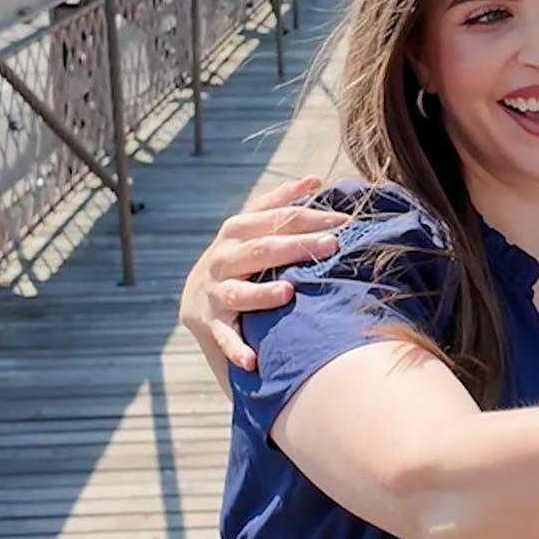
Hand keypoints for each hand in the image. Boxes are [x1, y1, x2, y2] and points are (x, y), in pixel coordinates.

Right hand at [179, 176, 348, 371]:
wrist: (196, 298)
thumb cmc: (238, 257)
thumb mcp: (252, 227)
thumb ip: (280, 202)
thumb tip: (314, 179)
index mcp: (237, 230)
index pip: (276, 219)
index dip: (309, 217)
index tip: (343, 221)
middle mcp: (223, 258)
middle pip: (262, 250)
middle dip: (296, 246)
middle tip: (331, 245)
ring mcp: (216, 292)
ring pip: (239, 292)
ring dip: (262, 294)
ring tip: (287, 293)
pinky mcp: (211, 324)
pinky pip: (224, 338)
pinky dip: (236, 349)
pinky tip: (253, 359)